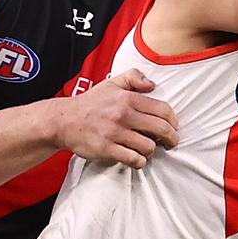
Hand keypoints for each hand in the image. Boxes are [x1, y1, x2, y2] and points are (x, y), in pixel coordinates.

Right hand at [52, 68, 177, 167]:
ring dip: (152, 150)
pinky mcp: (107, 148)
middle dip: (171, 138)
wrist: (64, 120)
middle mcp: (124, 114)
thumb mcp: (111, 83)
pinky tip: (137, 159)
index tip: (174, 127)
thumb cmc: (90, 103)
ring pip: (148, 146)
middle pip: (161, 129)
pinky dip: (139, 162)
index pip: (163, 110)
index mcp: (128, 98)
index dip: (173, 121)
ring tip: (148, 149)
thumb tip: (152, 84)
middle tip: (171, 143)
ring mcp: (115, 133)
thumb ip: (133, 77)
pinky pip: (133, 159)